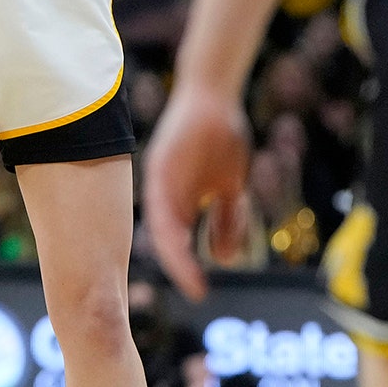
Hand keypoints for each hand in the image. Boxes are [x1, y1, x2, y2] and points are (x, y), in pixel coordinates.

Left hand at [142, 82, 251, 300]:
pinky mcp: (160, 163)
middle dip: (179, 267)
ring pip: (161, 223)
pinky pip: (162, 197)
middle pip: (164, 238)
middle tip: (195, 290)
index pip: (175, 242)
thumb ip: (225, 219)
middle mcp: (162, 192)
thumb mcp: (228, 186)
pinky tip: (181, 238)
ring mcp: (159, 178)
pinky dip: (171, 220)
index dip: (185, 267)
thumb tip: (223, 258)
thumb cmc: (221, 139)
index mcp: (174, 200)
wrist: (213, 96)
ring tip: (190, 276)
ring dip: (175, 250)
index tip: (200, 290)